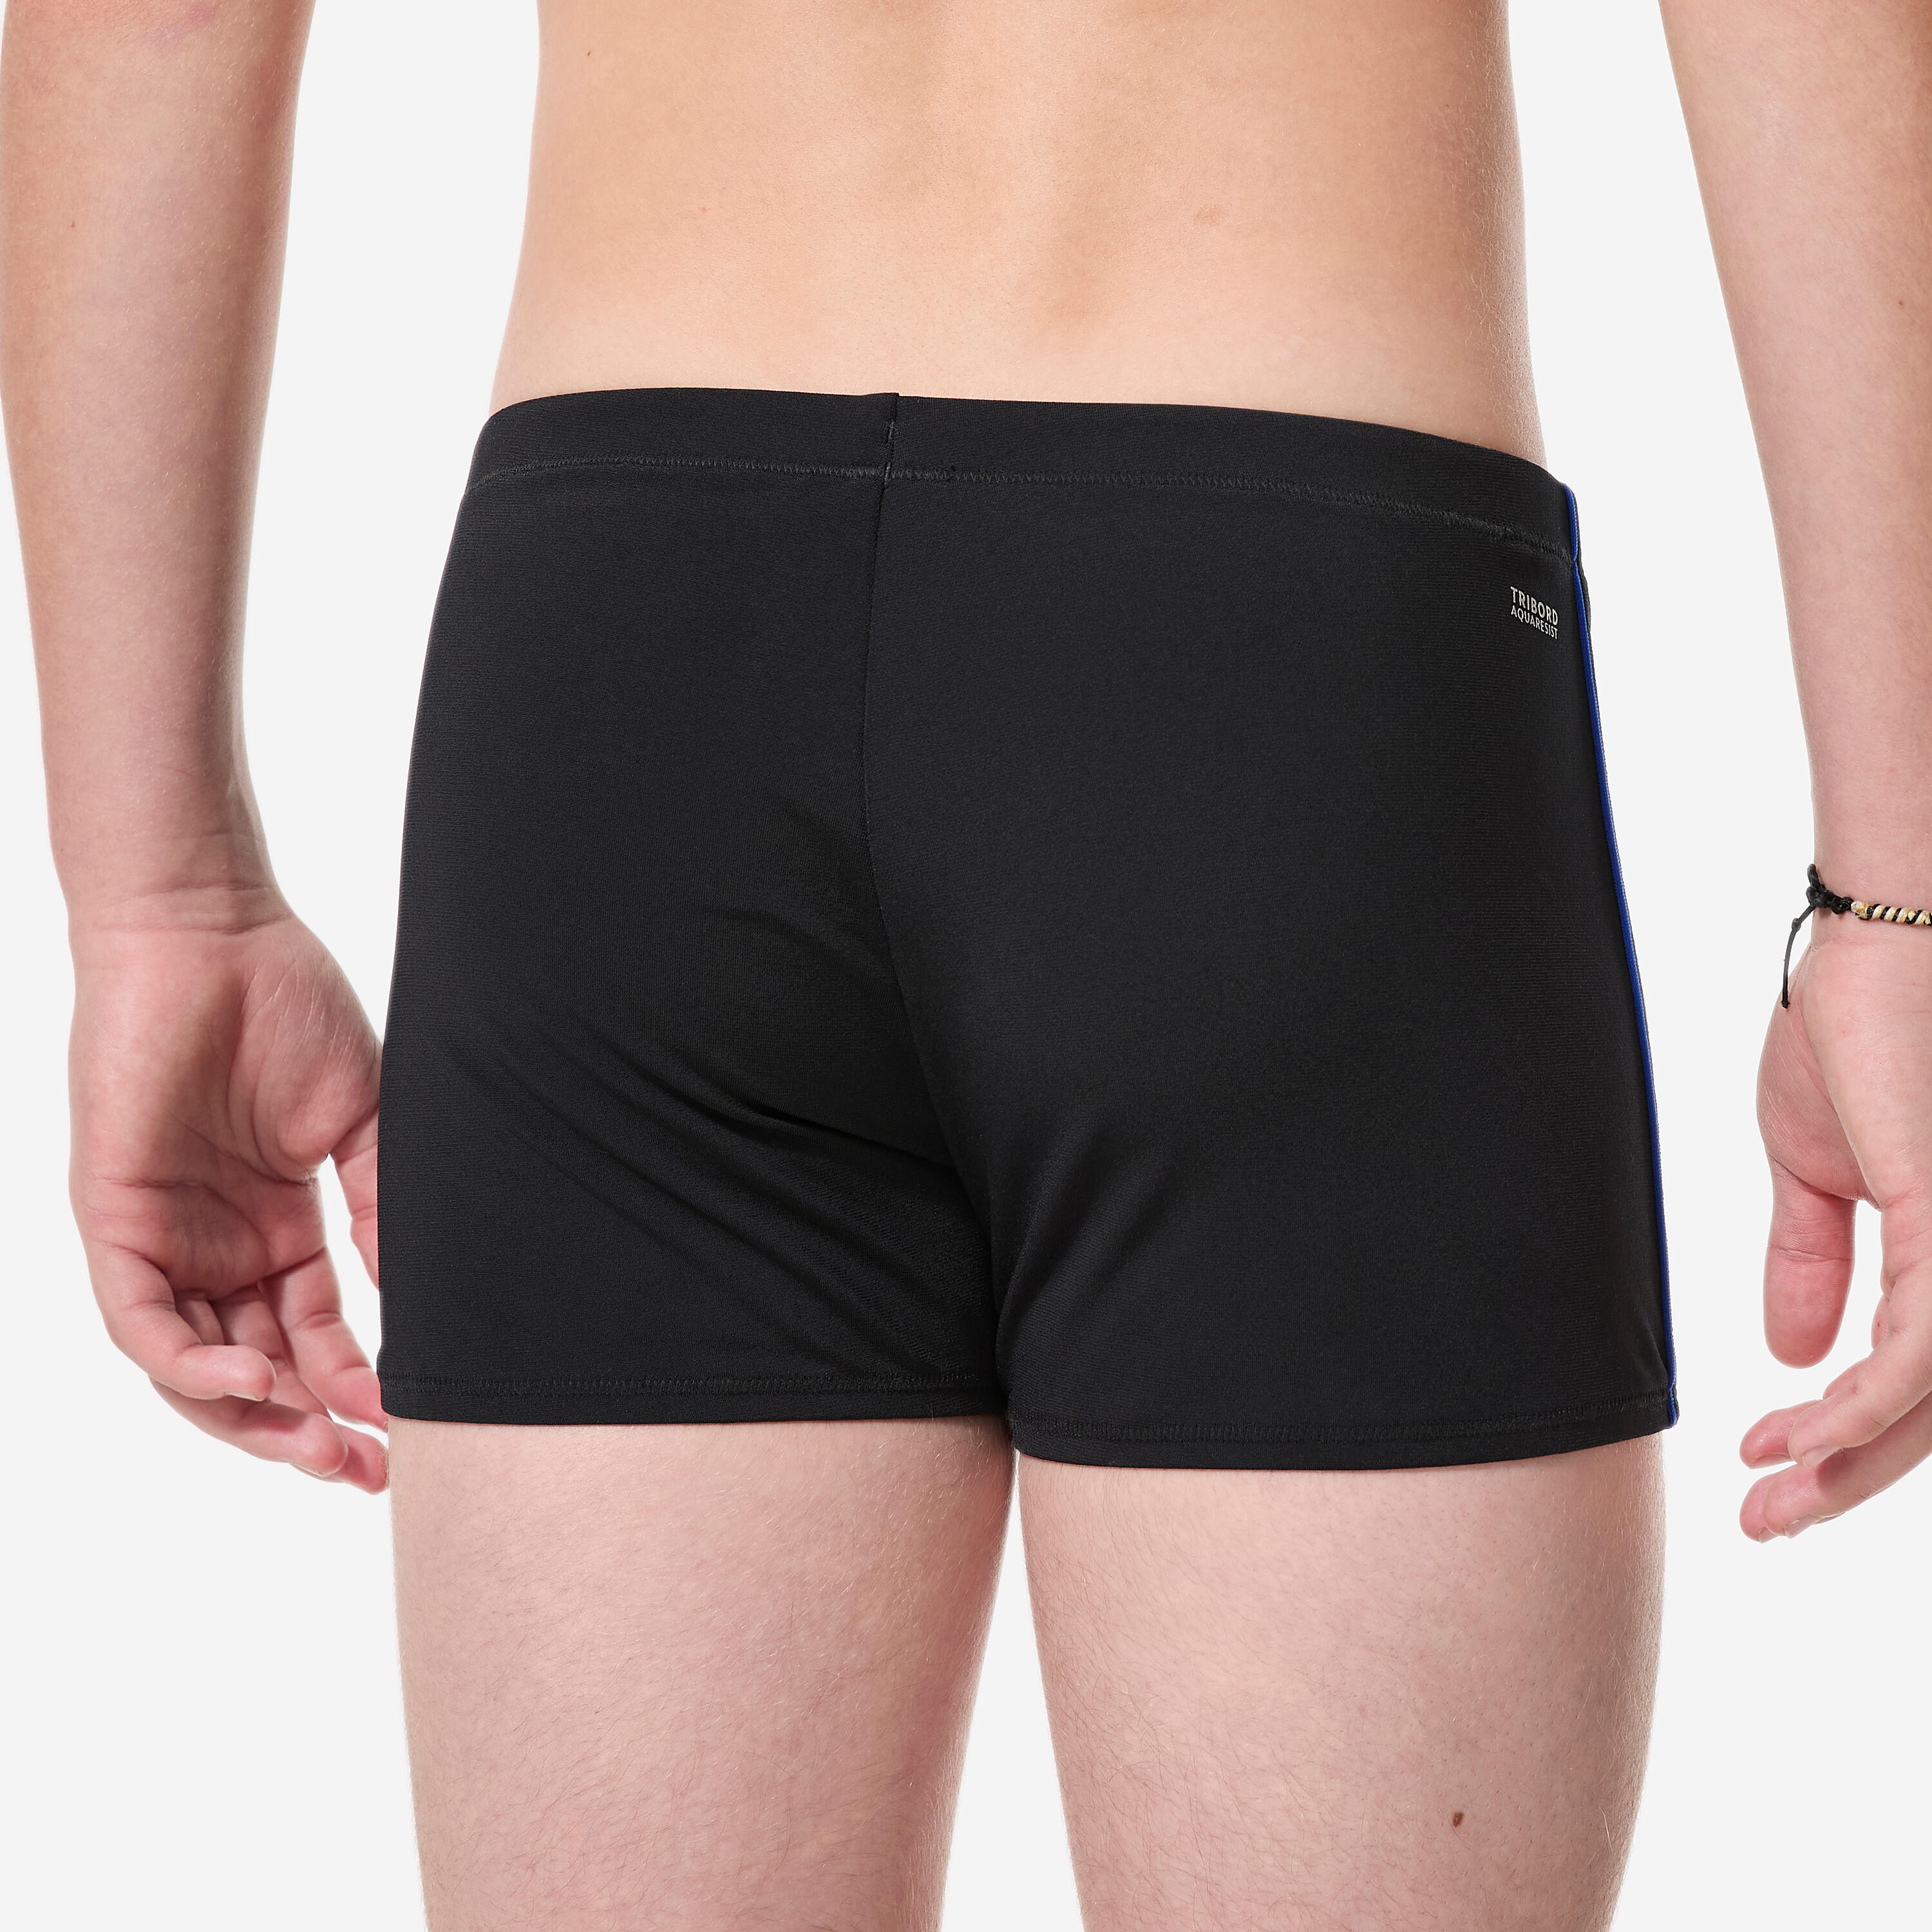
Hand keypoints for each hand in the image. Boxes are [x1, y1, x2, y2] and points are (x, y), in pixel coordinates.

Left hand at [68, 901, 386, 1489]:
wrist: (214, 935)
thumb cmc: (288, 1008)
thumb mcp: (362, 1124)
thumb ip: (382, 1210)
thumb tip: (418, 1297)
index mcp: (277, 1230)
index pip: (313, 1337)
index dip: (354, 1390)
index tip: (402, 1427)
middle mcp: (216, 1248)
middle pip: (255, 1372)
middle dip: (307, 1431)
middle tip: (363, 1469)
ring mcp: (163, 1238)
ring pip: (191, 1369)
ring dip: (253, 1418)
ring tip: (317, 1445)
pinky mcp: (114, 1219)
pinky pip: (139, 1322)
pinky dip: (189, 1366)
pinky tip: (250, 1383)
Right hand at [1742, 918, 1931, 1536]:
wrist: (1883, 943)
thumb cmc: (1855, 1029)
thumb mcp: (1813, 1169)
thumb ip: (1812, 1261)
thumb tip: (1791, 1355)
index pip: (1908, 1381)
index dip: (1841, 1440)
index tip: (1764, 1472)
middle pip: (1931, 1415)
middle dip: (1842, 1482)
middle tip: (1763, 1524)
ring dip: (1846, 1462)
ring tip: (1768, 1494)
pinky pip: (1921, 1358)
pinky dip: (1858, 1407)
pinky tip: (1799, 1431)